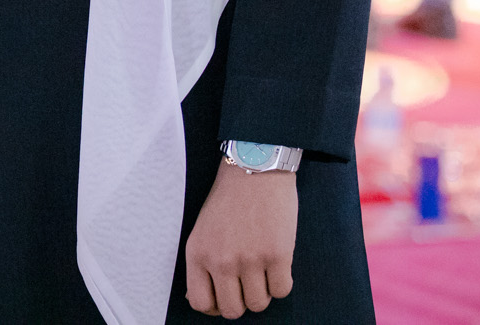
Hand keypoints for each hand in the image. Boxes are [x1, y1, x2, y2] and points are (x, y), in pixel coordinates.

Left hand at [183, 161, 295, 317]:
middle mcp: (221, 260)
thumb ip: (202, 264)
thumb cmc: (229, 199)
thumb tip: (202, 299)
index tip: (225, 295)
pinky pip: (281, 291)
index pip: (200, 302)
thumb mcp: (202, 230)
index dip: (215, 305)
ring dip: (263, 292)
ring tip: (262, 269)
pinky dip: (281, 282)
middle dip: (241, 301)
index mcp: (198, 253)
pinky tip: (277, 263)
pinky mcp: (277, 255)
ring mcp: (249, 259)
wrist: (255, 168)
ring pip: (258, 304)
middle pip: (232, 310)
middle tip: (247, 283)